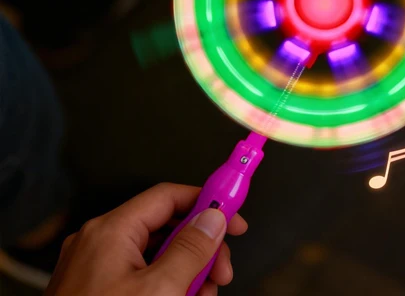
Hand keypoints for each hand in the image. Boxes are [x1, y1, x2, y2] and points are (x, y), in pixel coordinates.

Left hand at [45, 183, 246, 295]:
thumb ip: (190, 249)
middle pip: (166, 228)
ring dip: (186, 274)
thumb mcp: (159, 290)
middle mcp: (99, 243)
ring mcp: (94, 269)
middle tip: (220, 270)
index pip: (169, 196)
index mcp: (110, 232)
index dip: (206, 202)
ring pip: (156, 256)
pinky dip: (165, 287)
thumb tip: (212, 218)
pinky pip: (140, 277)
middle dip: (199, 249)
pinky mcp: (95, 291)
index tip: (232, 215)